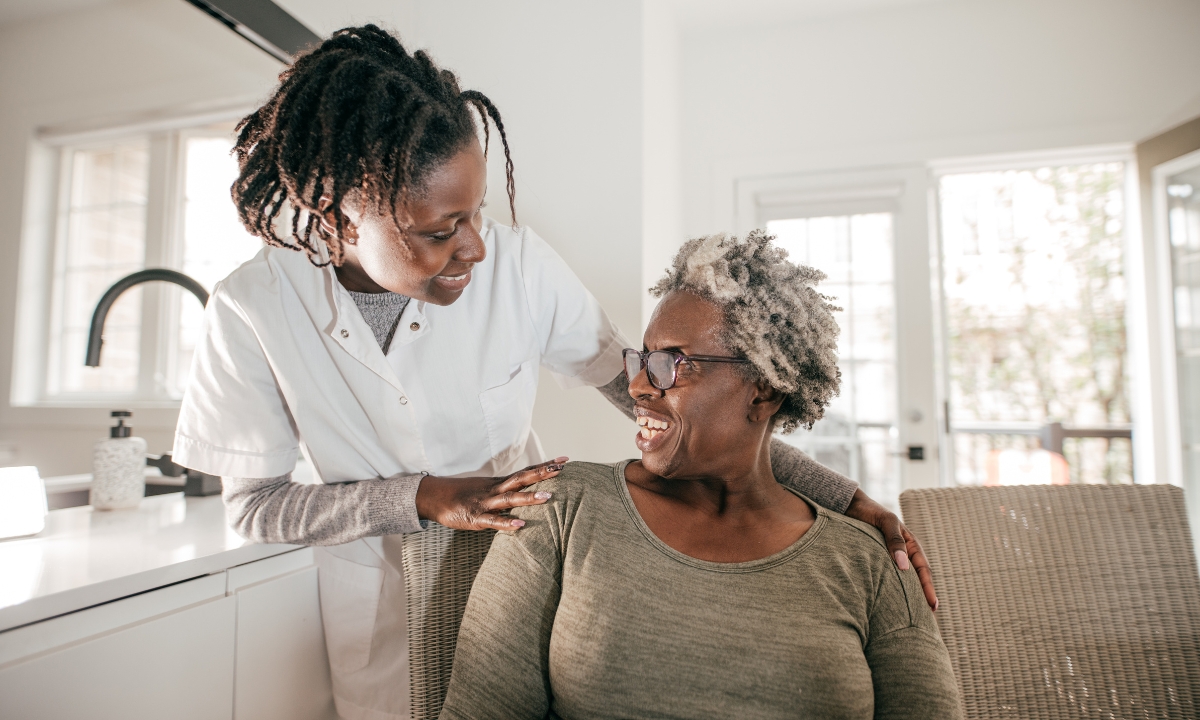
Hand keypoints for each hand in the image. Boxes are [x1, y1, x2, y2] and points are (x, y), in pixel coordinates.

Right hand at [414, 457, 566, 531]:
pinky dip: (506, 523)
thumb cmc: (462, 494)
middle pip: (521, 479)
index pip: (525, 472)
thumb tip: (525, 490)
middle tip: (561, 468)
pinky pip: (493, 521)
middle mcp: (494, 489)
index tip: (564, 459)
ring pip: (510, 499)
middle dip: (542, 474)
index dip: (544, 466)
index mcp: (498, 483)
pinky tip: (520, 525)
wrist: (433, 497)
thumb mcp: (485, 489)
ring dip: (529, 498)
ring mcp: (485, 503)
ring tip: (548, 497)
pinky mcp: (475, 518)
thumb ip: (504, 490)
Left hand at [845, 488, 937, 610]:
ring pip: (902, 581)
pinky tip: (887, 605)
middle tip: (927, 620)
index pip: (923, 570)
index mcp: (910, 545)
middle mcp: (902, 554)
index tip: (933, 606)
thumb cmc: (870, 512)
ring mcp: (890, 559)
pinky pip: (886, 579)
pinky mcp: (875, 562)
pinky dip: (891, 592)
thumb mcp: (885, 522)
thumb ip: (894, 540)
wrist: (849, 506)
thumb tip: (904, 566)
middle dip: (922, 598)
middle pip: (915, 579)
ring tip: (910, 617)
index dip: (928, 588)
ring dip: (908, 598)